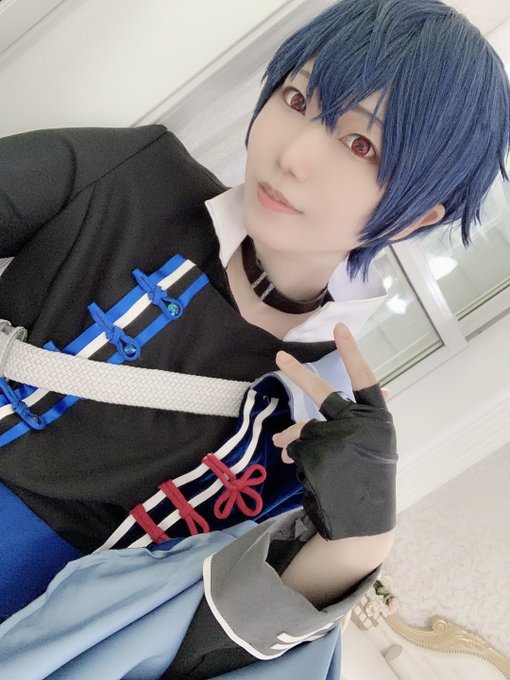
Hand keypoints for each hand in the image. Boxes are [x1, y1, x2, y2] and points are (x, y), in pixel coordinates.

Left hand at [273, 323, 396, 539]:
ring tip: (284, 446)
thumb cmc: (369, 476)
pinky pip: (297, 447)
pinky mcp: (317, 457)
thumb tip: (389, 390)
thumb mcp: (377, 441)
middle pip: (324, 393)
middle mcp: (359, 425)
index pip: (364, 378)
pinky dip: (295, 456)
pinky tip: (300, 469)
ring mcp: (337, 441)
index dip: (352, 352)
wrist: (362, 522)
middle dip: (299, 374)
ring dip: (292, 437)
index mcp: (376, 417)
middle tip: (280, 355)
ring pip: (304, 427)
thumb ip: (369, 416)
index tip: (339, 327)